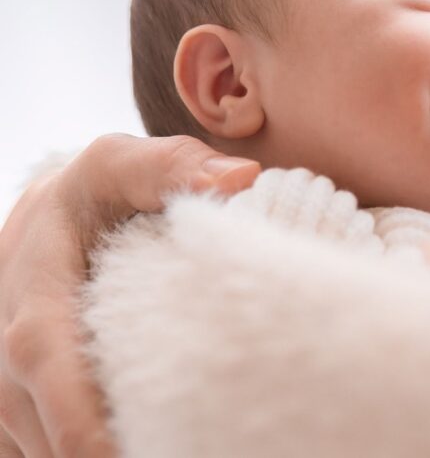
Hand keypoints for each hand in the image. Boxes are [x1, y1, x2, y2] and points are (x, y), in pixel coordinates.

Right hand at [0, 134, 258, 456]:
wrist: (53, 210)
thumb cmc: (101, 189)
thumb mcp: (129, 164)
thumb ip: (177, 167)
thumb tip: (243, 179)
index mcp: (33, 290)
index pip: (44, 363)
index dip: (80, 420)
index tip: (123, 453)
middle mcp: (6, 341)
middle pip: (37, 425)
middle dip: (92, 455)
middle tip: (173, 456)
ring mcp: (5, 377)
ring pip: (32, 444)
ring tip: (168, 455)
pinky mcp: (19, 397)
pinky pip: (35, 444)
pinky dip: (76, 453)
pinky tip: (141, 451)